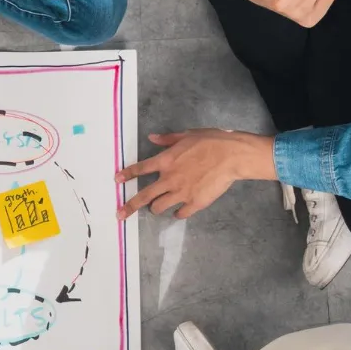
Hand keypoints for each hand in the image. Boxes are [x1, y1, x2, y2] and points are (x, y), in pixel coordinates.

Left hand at [116, 131, 275, 220]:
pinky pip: (180, 214)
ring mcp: (181, 193)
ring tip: (156, 208)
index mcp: (166, 161)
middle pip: (144, 196)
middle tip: (120, 215)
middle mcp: (170, 179)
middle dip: (130, 206)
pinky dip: (178, 214)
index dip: (127, 174)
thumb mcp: (187, 135)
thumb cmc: (211, 141)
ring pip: (159, 207)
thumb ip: (168, 139)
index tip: (117, 180)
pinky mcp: (195, 203)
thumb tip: (152, 137)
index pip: (141, 169)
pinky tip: (179, 212)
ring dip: (156, 208)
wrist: (232, 155)